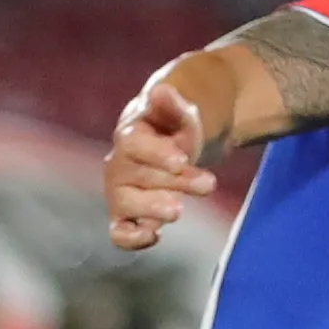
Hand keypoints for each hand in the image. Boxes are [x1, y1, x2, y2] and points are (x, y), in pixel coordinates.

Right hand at [106, 74, 217, 250]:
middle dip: (175, 182)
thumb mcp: (181, 111)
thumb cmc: (176, 127)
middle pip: (138, 176)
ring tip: (179, 210)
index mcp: (130, 135)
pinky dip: (131, 239)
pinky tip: (154, 237)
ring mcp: (121, 191)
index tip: (183, 159)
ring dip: (151, 210)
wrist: (175, 144)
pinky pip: (119, 232)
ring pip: (124, 205)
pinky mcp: (128, 215)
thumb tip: (162, 89)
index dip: (156, 153)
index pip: (134, 145)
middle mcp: (119, 165)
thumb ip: (173, 105)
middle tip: (209, 184)